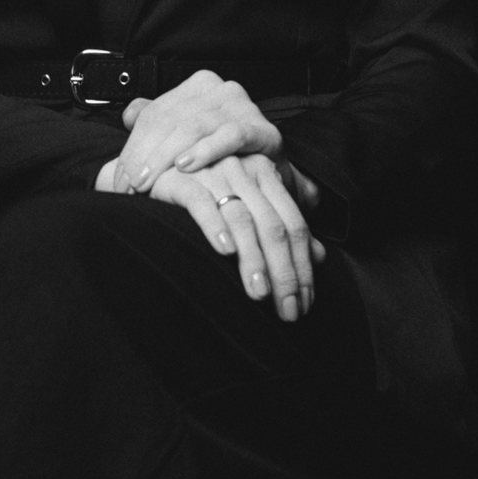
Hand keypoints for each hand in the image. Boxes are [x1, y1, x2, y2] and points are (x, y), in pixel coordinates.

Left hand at [112, 70, 282, 193]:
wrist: (269, 173)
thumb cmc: (223, 155)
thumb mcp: (186, 135)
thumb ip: (157, 121)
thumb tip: (128, 116)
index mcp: (198, 86)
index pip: (155, 113)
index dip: (133, 147)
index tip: (120, 179)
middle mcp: (220, 89)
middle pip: (171, 120)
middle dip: (145, 156)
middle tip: (130, 186)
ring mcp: (243, 106)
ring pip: (194, 127)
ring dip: (165, 157)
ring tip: (148, 182)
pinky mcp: (263, 129)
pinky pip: (230, 136)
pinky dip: (205, 150)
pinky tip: (185, 165)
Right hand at [144, 153, 326, 321]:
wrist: (158, 167)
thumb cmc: (208, 191)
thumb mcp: (251, 205)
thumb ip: (284, 227)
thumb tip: (320, 256)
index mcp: (266, 175)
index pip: (294, 224)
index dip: (303, 266)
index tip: (305, 302)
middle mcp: (245, 170)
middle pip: (274, 226)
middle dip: (284, 273)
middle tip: (287, 310)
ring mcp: (214, 172)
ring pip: (243, 219)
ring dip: (253, 259)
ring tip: (259, 293)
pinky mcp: (182, 179)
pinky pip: (201, 203)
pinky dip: (215, 228)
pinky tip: (224, 252)